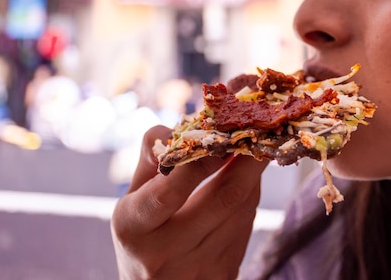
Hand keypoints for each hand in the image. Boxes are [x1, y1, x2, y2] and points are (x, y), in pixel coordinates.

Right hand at [111, 125, 268, 279]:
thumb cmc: (140, 233)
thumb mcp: (131, 197)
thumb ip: (152, 157)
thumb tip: (185, 125)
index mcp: (134, 227)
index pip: (170, 189)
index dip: (202, 159)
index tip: (223, 133)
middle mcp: (164, 253)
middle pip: (222, 199)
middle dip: (246, 161)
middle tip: (259, 132)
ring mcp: (198, 269)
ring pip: (242, 211)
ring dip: (253, 176)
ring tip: (257, 148)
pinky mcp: (224, 275)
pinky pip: (246, 225)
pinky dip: (250, 196)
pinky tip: (247, 180)